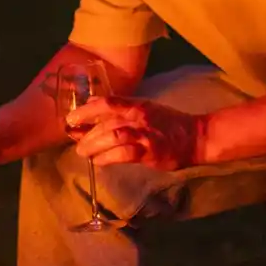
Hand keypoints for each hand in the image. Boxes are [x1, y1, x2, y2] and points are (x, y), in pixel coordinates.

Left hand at [74, 96, 203, 170]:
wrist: (195, 136)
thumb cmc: (168, 123)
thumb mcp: (144, 109)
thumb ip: (120, 110)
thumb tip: (92, 109)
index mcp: (136, 105)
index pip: (106, 103)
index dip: (85, 110)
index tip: (71, 119)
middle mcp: (138, 117)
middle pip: (105, 123)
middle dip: (86, 134)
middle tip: (76, 144)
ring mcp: (144, 134)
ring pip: (111, 137)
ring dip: (93, 146)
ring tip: (84, 153)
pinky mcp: (149, 151)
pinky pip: (123, 153)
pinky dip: (108, 158)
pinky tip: (100, 162)